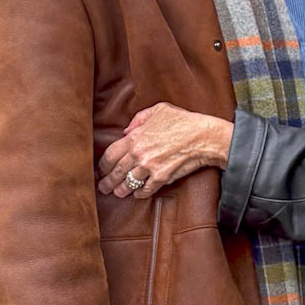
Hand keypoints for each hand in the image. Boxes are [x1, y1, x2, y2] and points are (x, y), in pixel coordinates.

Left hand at [98, 103, 233, 198]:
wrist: (204, 137)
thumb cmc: (183, 121)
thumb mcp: (159, 110)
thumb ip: (139, 118)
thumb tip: (126, 130)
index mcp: (135, 137)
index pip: (110, 155)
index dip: (103, 165)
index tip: (101, 170)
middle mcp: (139, 154)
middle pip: (116, 172)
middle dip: (107, 182)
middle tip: (103, 188)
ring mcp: (149, 168)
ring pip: (129, 183)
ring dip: (121, 190)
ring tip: (117, 194)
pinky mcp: (162, 178)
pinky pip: (146, 190)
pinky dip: (140, 194)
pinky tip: (137, 195)